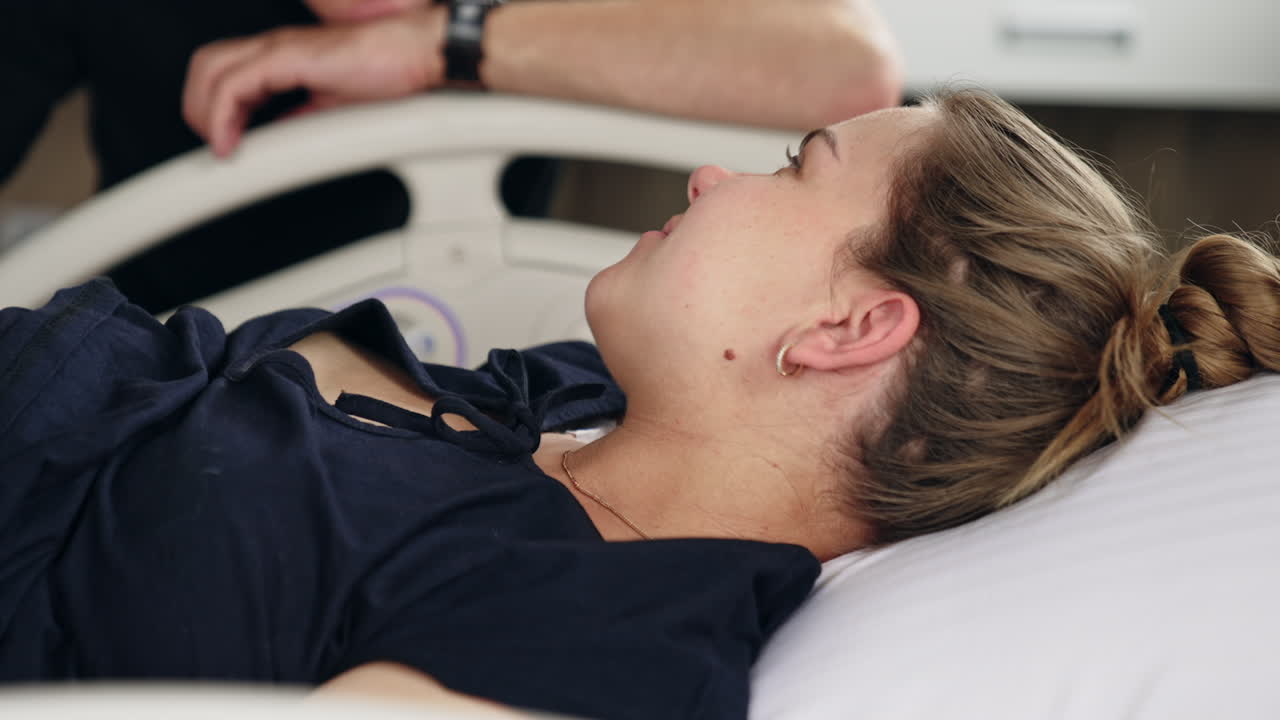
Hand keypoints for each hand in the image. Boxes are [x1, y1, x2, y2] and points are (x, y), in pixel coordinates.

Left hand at [183, 5, 446, 156]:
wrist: (415, 53)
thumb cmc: (387, 71)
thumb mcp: (334, 105)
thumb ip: (305, 118)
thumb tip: (287, 139)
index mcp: (283, 54)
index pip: (225, 70)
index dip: (214, 107)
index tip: (226, 142)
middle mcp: (274, 45)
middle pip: (206, 64)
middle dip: (198, 107)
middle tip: (217, 143)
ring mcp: (279, 48)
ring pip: (211, 70)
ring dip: (205, 112)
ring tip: (221, 145)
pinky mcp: (287, 57)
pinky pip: (235, 84)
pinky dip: (223, 116)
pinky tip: (231, 143)